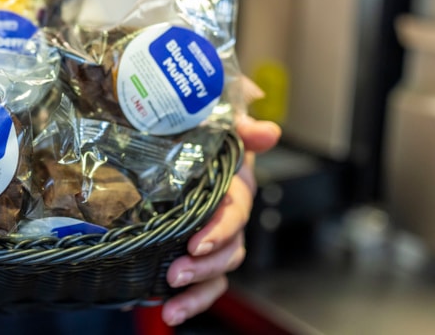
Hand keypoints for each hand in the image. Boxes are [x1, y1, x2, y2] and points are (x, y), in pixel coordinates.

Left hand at [160, 109, 281, 326]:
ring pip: (218, 274)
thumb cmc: (204, 132)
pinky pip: (204, 286)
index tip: (196, 242)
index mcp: (237, 187)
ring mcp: (216, 241)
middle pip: (229, 250)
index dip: (219, 230)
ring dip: (198, 292)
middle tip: (176, 271)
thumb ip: (241, 125)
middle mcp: (231, 219)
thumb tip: (266, 131)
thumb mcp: (219, 122)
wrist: (182, 141)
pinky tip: (168, 312)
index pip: (235, 213)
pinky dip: (190, 303)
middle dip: (204, 265)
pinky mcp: (197, 256)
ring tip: (170, 303)